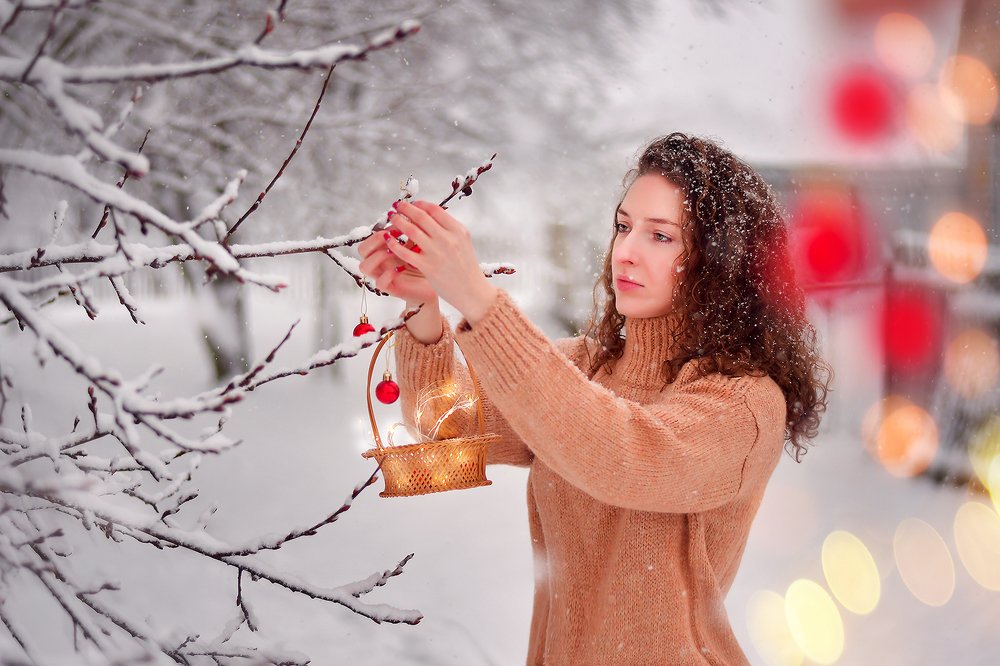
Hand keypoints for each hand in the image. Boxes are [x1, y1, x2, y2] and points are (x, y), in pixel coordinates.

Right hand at [356, 217, 437, 305]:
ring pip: (364, 266)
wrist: (437, 282)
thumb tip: (409, 213)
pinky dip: (388, 274)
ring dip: (377, 256)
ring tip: (393, 252)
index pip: (369, 238)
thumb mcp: (418, 243)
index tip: (398, 227)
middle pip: (362, 250)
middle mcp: (380, 262)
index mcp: (383, 250)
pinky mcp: (391, 288)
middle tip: (390, 236)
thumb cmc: (426, 261)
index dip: (380, 230)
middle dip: (374, 240)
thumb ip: (411, 231)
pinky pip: (379, 283)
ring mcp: (383, 275)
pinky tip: (401, 268)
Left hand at [386, 200, 497, 322]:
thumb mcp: (463, 242)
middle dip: (405, 208)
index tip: (412, 204)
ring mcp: (437, 253)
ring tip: (392, 218)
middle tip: (397, 206)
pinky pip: (405, 251)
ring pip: (411, 230)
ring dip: (398, 221)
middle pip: (421, 216)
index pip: (435, 209)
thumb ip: (448, 228)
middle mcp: (448, 239)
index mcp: (458, 230)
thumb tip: (429, 215)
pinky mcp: (427, 267)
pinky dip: (394, 243)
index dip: (420, 204)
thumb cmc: (466, 267)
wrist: (471, 291)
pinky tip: (388, 239)